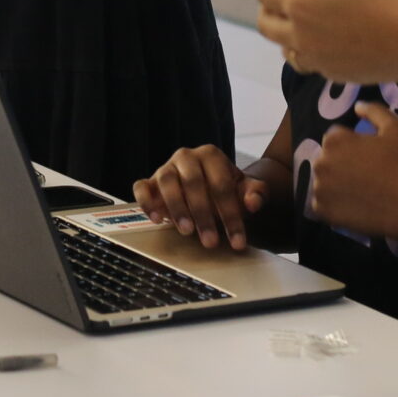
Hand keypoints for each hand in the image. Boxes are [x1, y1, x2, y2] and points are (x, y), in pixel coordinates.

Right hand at [134, 145, 283, 251]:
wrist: (206, 185)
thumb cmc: (226, 189)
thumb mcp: (246, 190)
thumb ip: (256, 193)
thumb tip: (253, 202)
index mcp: (211, 155)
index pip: (222, 184)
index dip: (231, 214)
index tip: (237, 240)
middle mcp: (186, 156)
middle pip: (193, 182)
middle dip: (203, 214)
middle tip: (211, 241)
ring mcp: (165, 167)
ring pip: (166, 181)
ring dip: (176, 207)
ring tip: (186, 231)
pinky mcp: (149, 181)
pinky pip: (141, 187)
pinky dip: (146, 202)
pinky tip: (156, 219)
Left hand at [249, 0, 397, 83]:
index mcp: (299, 4)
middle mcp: (301, 36)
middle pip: (267, 25)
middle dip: (265, 7)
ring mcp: (319, 59)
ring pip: (286, 48)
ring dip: (283, 31)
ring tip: (297, 18)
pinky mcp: (337, 74)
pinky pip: (309, 62)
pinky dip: (304, 50)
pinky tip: (320, 41)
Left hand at [307, 103, 397, 245]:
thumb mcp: (395, 129)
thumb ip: (374, 111)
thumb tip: (357, 106)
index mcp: (334, 140)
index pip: (335, 139)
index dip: (352, 147)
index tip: (368, 158)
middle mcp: (320, 162)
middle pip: (327, 160)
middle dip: (340, 164)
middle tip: (365, 176)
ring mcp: (318, 188)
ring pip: (323, 182)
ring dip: (335, 185)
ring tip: (359, 193)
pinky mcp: (321, 211)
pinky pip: (321, 204)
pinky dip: (333, 205)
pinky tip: (352, 206)